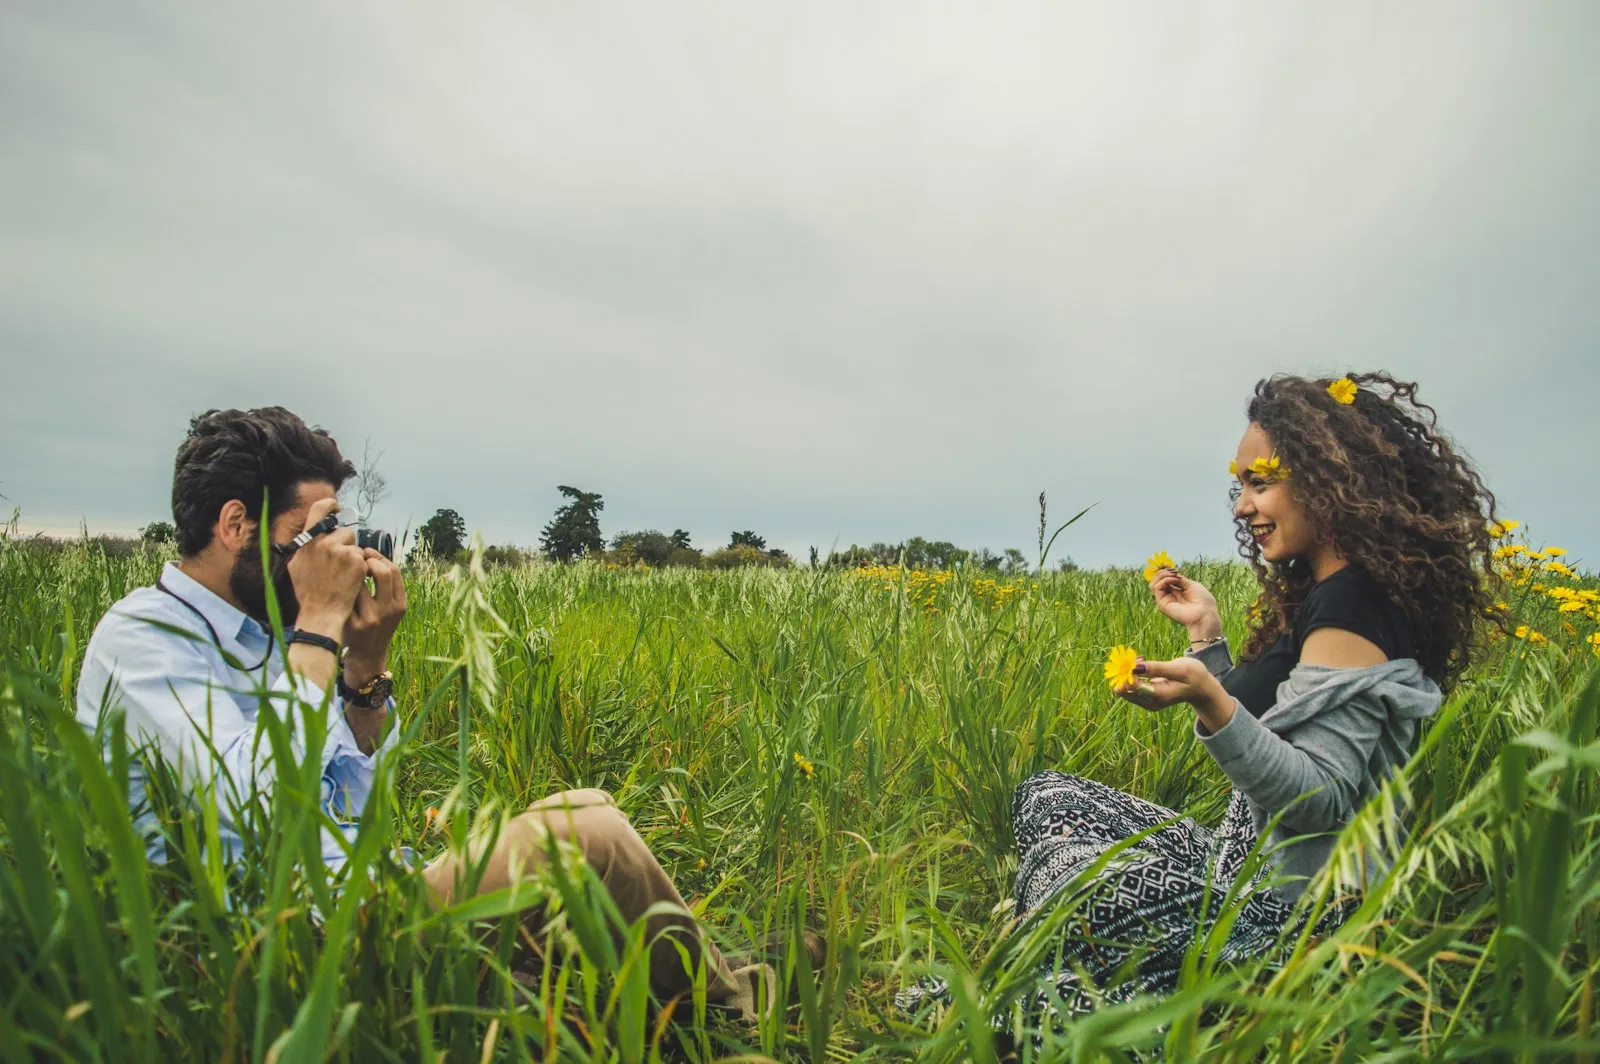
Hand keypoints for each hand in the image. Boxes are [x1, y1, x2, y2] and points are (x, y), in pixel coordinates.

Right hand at [285, 498, 366, 638]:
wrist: (322, 612)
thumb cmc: (308, 592)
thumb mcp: (297, 565)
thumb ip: (305, 546)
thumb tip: (312, 532)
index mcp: (308, 541)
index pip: (319, 509)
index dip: (330, 505)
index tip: (336, 507)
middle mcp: (325, 543)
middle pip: (345, 532)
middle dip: (346, 545)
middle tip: (339, 563)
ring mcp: (343, 552)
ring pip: (356, 546)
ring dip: (354, 557)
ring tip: (343, 575)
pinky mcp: (357, 562)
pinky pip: (364, 558)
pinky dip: (361, 568)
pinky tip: (351, 580)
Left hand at [343, 548, 407, 688]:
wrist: (367, 656)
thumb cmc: (377, 625)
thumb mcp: (391, 610)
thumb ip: (388, 587)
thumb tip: (372, 555)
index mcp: (400, 605)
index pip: (394, 571)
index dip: (380, 557)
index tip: (368, 553)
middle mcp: (388, 611)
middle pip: (383, 572)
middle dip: (369, 560)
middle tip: (358, 558)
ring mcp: (371, 618)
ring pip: (361, 583)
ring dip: (353, 574)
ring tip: (347, 573)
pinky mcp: (353, 624)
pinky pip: (347, 597)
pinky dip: (342, 588)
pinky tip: (338, 587)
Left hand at [1115, 656, 1235, 731]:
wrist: (1201, 688)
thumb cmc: (1194, 675)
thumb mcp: (1180, 669)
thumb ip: (1158, 668)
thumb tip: (1136, 667)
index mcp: (1158, 695)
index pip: (1130, 686)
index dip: (1129, 670)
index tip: (1139, 658)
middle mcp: (1150, 702)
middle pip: (1123, 690)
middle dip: (1126, 671)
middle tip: (1139, 658)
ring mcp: (1147, 702)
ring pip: (1123, 688)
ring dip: (1128, 672)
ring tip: (1142, 659)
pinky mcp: (1146, 697)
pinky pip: (1130, 687)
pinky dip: (1132, 674)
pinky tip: (1143, 664)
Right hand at [1148, 568, 1221, 642]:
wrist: (1205, 614)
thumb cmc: (1203, 601)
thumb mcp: (1191, 585)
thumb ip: (1179, 580)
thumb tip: (1170, 573)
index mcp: (1176, 593)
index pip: (1164, 580)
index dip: (1167, 572)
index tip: (1175, 569)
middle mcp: (1169, 597)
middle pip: (1156, 581)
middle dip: (1163, 572)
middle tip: (1173, 571)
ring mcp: (1165, 601)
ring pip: (1153, 584)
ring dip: (1162, 575)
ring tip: (1173, 575)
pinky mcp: (1162, 604)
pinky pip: (1156, 588)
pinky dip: (1164, 580)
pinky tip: (1174, 580)